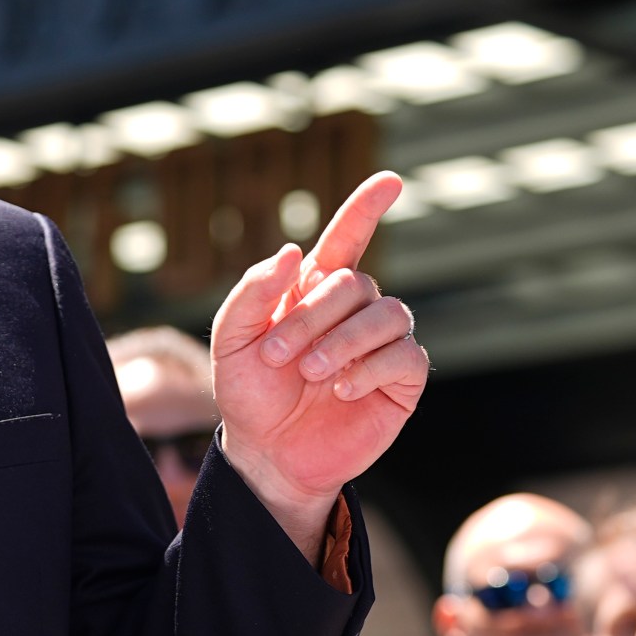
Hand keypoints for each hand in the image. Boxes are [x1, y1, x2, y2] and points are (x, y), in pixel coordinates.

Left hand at [208, 173, 427, 555]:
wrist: (266, 454)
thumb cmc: (250, 393)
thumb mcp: (231, 341)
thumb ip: (253, 293)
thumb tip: (290, 252)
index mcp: (313, 292)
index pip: (347, 239)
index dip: (366, 208)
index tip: (389, 181)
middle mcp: (354, 310)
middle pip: (353, 283)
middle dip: (312, 316)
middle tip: (278, 356)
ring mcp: (381, 343)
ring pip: (387, 313)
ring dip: (343, 341)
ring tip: (311, 374)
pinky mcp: (401, 381)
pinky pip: (404, 355)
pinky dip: (370, 368)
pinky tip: (341, 389)